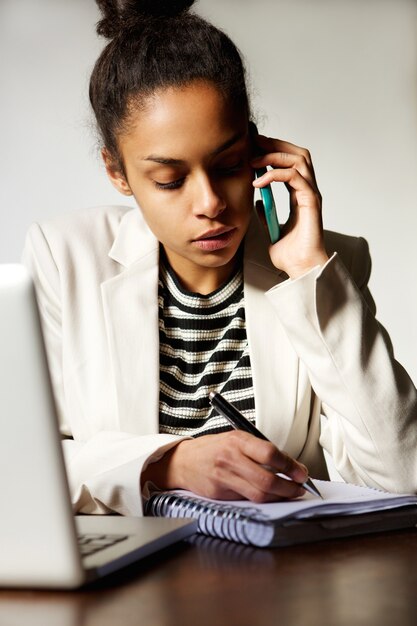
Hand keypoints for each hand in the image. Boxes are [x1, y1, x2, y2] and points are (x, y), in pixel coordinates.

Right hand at [141, 430, 307, 502]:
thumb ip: (259, 450)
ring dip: (280, 497)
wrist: (182, 461)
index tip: (301, 472)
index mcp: (237, 441)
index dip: (290, 466)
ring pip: (259, 494)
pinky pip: (247, 500)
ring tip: (290, 493)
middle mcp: (230, 459)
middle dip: (289, 487)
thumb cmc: (213, 449)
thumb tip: (289, 465)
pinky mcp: (219, 494)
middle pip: (267, 479)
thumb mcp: (235, 440)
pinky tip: (271, 497)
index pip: (270, 454)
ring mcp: (224, 478)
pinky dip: (263, 500)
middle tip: (300, 487)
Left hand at [251, 134, 328, 278]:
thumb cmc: (290, 254)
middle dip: (276, 144)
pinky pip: (294, 177)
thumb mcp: (271, 229)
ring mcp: (311, 195)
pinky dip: (274, 175)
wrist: (300, 269)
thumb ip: (265, 214)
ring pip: (298, 160)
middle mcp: (308, 191)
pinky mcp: (311, 202)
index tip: (253, 149)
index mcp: (300, 195)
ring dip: (274, 156)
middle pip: (298, 154)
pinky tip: (258, 182)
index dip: (273, 151)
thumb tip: (257, 202)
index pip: (290, 163)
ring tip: (253, 160)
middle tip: (254, 143)